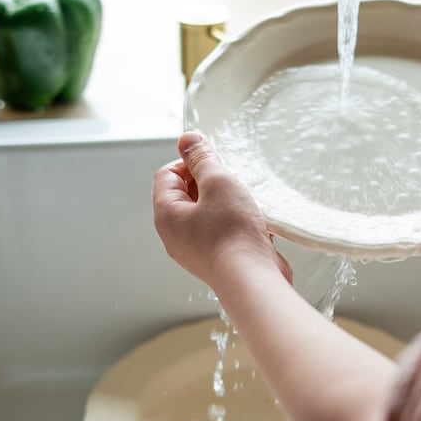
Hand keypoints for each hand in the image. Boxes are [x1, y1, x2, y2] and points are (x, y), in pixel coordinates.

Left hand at [153, 132, 290, 287]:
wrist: (252, 280)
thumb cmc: (233, 234)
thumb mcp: (218, 182)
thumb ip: (202, 158)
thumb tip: (187, 139)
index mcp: (167, 214)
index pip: (168, 174)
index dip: (191, 161)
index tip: (214, 161)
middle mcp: (176, 235)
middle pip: (187, 193)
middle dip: (211, 182)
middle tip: (232, 181)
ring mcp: (195, 250)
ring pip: (208, 213)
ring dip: (227, 202)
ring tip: (245, 203)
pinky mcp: (217, 260)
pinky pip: (222, 231)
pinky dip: (237, 223)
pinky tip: (254, 224)